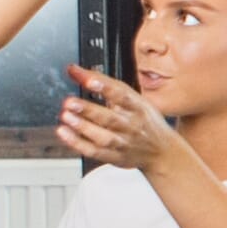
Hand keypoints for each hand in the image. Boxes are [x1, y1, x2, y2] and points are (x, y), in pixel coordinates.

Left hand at [56, 63, 179, 173]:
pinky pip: (94, 151)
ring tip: (66, 116)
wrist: (162, 151)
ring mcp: (123, 143)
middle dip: (88, 109)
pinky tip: (64, 133)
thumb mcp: (133, 99)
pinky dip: (78, 143)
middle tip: (70, 102)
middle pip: (109, 118)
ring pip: (102, 136)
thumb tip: (75, 70)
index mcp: (138, 107)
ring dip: (82, 127)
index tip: (89, 80)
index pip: (122, 95)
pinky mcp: (114, 157)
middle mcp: (131, 125)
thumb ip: (104, 84)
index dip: (105, 87)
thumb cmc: (144, 120)